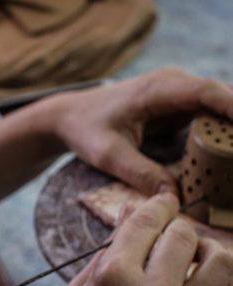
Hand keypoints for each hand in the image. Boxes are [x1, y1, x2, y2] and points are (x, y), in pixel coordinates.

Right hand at [33, 193, 232, 285]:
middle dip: (177, 226)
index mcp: (112, 277)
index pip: (144, 222)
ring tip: (196, 256)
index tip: (164, 199)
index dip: (157, 204)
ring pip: (219, 263)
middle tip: (172, 233)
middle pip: (183, 236)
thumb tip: (129, 215)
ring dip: (209, 250)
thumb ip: (106, 250)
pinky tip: (212, 281)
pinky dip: (228, 282)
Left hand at [50, 68, 232, 194]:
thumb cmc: (85, 129)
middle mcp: (173, 85)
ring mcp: (178, 95)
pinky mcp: (178, 108)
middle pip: (223, 99)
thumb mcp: (108, 155)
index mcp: (157, 90)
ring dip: (232, 132)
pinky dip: (222, 135)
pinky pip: (209, 118)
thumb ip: (142, 174)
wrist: (69, 116)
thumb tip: (176, 199)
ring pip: (220, 109)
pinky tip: (228, 159)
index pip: (208, 93)